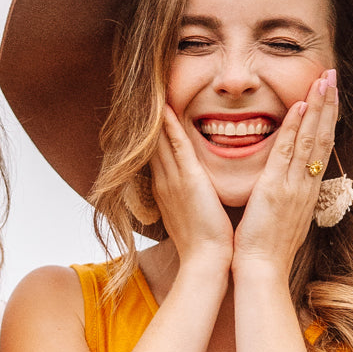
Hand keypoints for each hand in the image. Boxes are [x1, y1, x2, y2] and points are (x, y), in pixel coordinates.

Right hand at [152, 106, 233, 272]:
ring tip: (153, 92)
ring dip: (157, 116)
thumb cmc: (205, 244)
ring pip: (161, 140)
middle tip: (145, 94)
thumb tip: (197, 196)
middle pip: (152, 144)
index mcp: (166, 191)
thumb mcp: (193, 219)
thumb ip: (191, 202)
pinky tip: (167, 107)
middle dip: (149, 120)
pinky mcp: (187, 179)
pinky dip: (170, 125)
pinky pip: (176, 145)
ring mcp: (173, 180)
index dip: (153, 135)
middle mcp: (164, 182)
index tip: (152, 116)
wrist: (207, 260)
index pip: (157, 156)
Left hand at [233, 69, 337, 274]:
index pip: (321, 148)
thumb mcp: (283, 220)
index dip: (326, 121)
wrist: (262, 272)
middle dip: (328, 105)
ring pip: (312, 140)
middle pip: (323, 137)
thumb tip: (286, 189)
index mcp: (307, 192)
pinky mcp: (276, 190)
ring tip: (324, 80)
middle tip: (332, 75)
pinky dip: (295, 130)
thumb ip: (286, 200)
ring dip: (318, 108)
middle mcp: (306, 186)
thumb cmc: (267, 251)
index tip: (329, 96)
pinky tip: (299, 107)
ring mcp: (294, 187)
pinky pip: (288, 154)